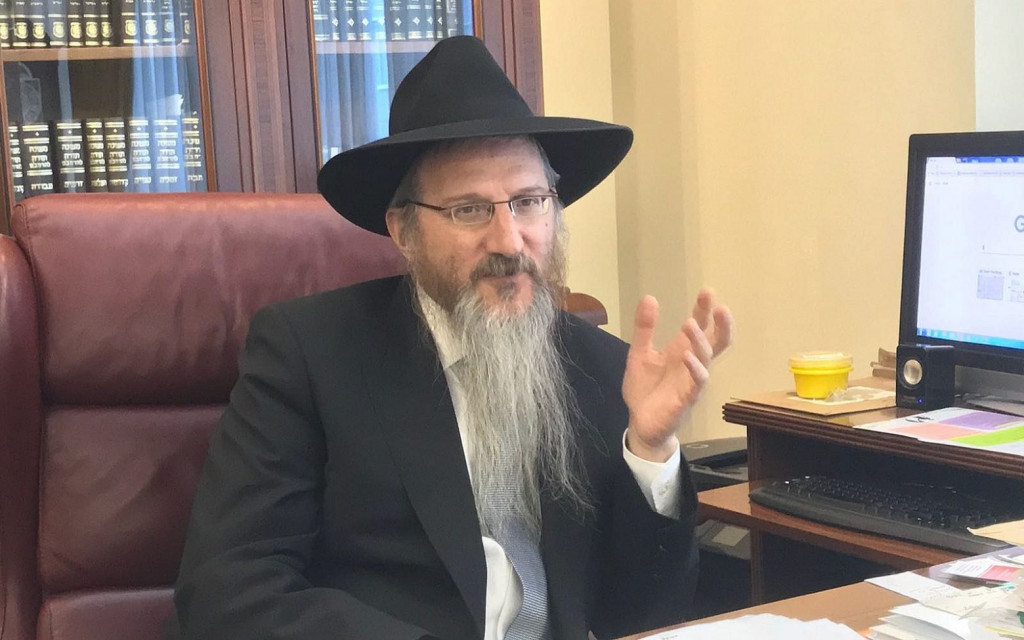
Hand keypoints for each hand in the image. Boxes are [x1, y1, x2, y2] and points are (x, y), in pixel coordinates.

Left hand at [622, 289, 732, 461]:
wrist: (640, 423)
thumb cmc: (644, 389)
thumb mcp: (639, 353)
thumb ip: (644, 329)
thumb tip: (649, 297)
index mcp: (681, 350)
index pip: (700, 326)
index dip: (704, 309)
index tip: (707, 291)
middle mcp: (691, 364)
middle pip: (717, 341)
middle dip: (721, 324)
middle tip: (719, 306)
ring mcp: (692, 381)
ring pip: (707, 359)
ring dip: (701, 340)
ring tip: (690, 323)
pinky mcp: (686, 399)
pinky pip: (697, 382)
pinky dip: (694, 368)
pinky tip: (686, 355)